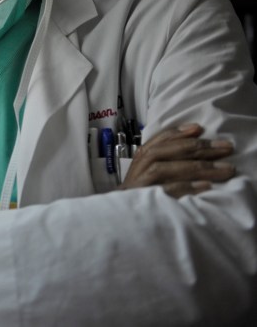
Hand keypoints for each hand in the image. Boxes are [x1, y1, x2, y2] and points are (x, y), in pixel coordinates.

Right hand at [119, 123, 235, 197]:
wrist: (122, 221)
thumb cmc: (143, 196)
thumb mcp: (152, 173)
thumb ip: (169, 158)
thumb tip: (197, 138)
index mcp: (141, 159)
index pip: (158, 141)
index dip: (178, 133)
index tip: (200, 128)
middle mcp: (138, 169)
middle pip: (165, 152)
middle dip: (198, 148)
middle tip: (226, 148)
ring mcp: (139, 185)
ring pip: (165, 169)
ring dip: (197, 167)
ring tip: (225, 169)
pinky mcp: (143, 202)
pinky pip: (164, 191)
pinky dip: (185, 187)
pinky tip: (206, 187)